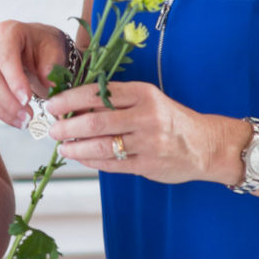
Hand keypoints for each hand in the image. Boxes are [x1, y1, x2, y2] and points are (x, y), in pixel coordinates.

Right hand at [0, 21, 68, 126]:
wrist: (33, 46)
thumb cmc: (44, 47)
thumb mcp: (54, 50)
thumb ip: (52, 66)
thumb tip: (50, 85)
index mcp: (7, 31)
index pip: (5, 57)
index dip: (14, 80)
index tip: (27, 100)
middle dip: (8, 99)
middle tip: (27, 116)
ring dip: (4, 109)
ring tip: (24, 122)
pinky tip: (15, 120)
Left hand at [42, 81, 237, 184]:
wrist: (206, 145)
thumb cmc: (170, 120)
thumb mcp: (148, 99)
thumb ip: (116, 101)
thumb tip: (74, 106)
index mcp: (143, 94)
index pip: (98, 93)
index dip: (69, 100)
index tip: (52, 105)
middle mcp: (146, 116)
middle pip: (96, 120)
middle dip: (67, 126)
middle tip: (53, 129)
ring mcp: (147, 143)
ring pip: (101, 145)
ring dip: (76, 147)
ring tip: (63, 146)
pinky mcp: (147, 165)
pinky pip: (112, 164)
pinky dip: (91, 161)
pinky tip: (81, 157)